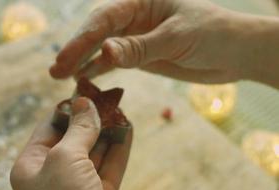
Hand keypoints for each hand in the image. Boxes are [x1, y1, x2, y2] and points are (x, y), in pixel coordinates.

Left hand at [10, 97, 132, 189]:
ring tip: (121, 110)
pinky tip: (128, 129)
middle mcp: (54, 174)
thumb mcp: (65, 159)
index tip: (86, 93)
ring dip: (108, 131)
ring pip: (95, 151)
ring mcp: (78, 186)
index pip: (50, 127)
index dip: (68, 109)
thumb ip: (77, 130)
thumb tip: (83, 103)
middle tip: (109, 99)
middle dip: (92, 119)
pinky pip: (111, 166)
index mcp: (32, 165)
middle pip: (75, 138)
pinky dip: (120, 148)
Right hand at [49, 0, 278, 85]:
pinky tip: (85, 78)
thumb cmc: (214, 34)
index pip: (105, 18)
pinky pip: (117, 62)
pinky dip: (101, 70)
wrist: (236, 53)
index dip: (82, 39)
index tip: (64, 58)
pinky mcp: (143, 55)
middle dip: (76, 51)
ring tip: (63, 77)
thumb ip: (140, 47)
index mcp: (142, 2)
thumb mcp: (176, 37)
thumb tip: (104, 53)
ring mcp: (138, 38)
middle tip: (55, 71)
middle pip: (98, 33)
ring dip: (84, 62)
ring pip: (104, 48)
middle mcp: (136, 18)